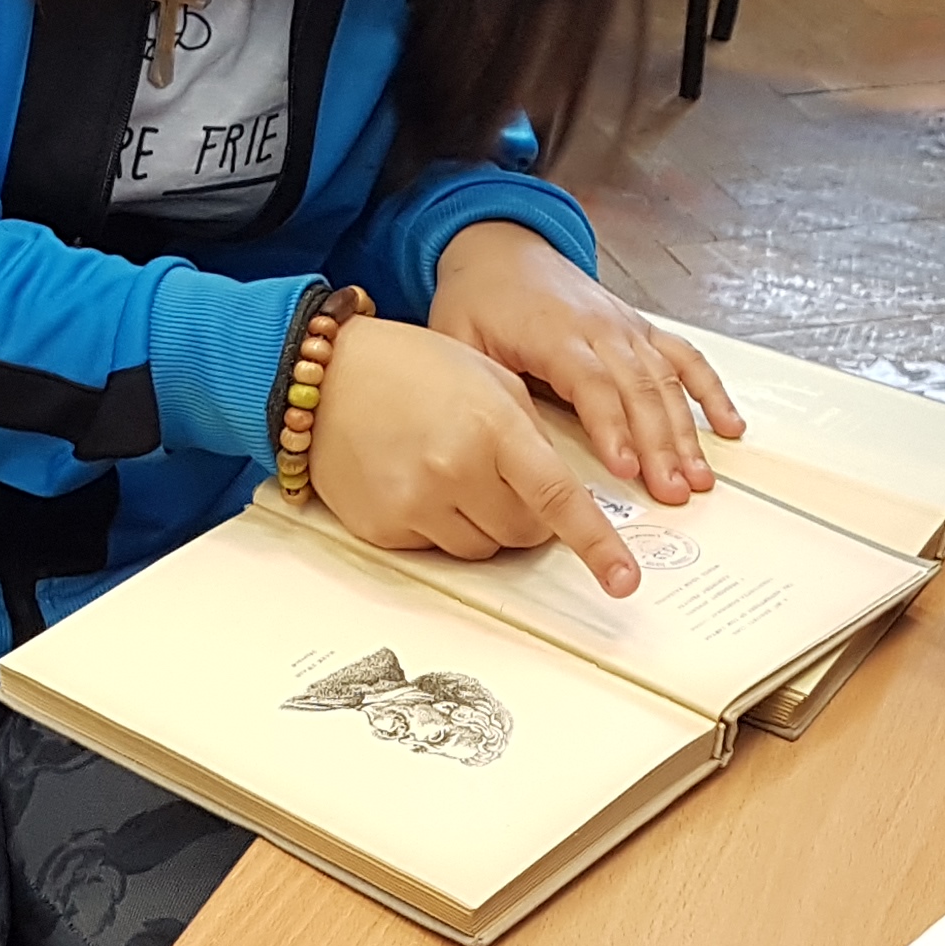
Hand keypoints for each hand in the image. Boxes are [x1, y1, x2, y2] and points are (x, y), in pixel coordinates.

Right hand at [305, 317, 647, 594]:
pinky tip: (415, 481)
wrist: (321, 378)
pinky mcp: (383, 528)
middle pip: (524, 533)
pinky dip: (439, 524)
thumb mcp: (486, 377)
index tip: (623, 578)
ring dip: (485, 522)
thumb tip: (558, 488)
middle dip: (530, 516)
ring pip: (483, 547)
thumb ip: (529, 432)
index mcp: (492, 427)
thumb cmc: (406, 366)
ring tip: (451, 472)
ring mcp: (415, 504)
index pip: (557, 498)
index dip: (596, 543)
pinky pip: (436, 549)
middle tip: (504, 478)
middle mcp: (454, 471)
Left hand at [424, 222, 743, 502]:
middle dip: (660, 444)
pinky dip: (711, 391)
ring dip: (686, 432)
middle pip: (640, 388)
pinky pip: (685, 358)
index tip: (625, 468)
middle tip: (671, 492)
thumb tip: (509, 445)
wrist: (497, 246)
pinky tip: (729, 427)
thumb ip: (485, 388)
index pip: (591, 383)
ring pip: (667, 380)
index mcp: (554, 332)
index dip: (611, 427)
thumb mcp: (460, 340)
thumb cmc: (477, 298)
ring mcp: (626, 326)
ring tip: (698, 479)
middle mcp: (600, 327)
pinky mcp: (640, 327)